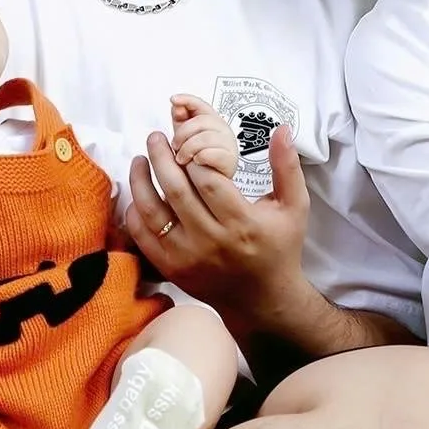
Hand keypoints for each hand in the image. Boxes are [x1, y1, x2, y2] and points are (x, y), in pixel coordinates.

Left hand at [127, 119, 308, 318]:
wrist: (262, 300)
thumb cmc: (279, 248)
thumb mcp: (294, 207)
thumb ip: (287, 167)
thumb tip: (281, 128)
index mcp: (242, 223)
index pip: (209, 181)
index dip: (194, 155)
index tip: (188, 141)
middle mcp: (212, 241)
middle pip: (177, 191)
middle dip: (162, 158)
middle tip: (155, 137)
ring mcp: (188, 257)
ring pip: (153, 212)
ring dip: (141, 181)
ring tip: (140, 159)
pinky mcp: (172, 269)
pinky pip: (143, 237)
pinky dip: (135, 213)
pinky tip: (138, 193)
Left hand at [166, 95, 239, 176]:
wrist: (209, 185)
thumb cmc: (198, 161)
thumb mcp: (186, 137)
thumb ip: (181, 120)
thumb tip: (176, 105)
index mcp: (213, 122)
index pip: (201, 105)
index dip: (187, 100)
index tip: (174, 100)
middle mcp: (223, 131)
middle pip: (201, 121)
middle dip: (182, 133)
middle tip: (175, 146)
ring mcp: (228, 145)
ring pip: (204, 137)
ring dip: (187, 149)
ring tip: (182, 158)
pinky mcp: (229, 161)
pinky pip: (209, 153)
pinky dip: (198, 157)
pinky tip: (195, 162)